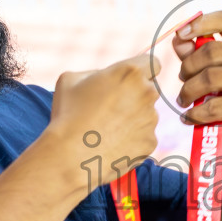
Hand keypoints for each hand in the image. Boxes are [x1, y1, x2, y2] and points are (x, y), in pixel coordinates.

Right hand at [50, 55, 159, 183]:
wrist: (70, 156)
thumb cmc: (67, 114)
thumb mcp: (72, 79)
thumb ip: (96, 72)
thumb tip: (107, 78)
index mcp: (130, 73)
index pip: (153, 64)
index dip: (141, 72)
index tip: (130, 81)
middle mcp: (147, 93)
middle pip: (149, 90)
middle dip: (135, 96)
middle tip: (111, 108)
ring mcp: (151, 119)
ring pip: (147, 114)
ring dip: (134, 118)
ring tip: (107, 129)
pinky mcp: (150, 142)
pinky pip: (144, 136)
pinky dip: (132, 139)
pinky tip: (112, 143)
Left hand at [172, 11, 221, 158]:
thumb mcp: (218, 69)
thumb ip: (197, 52)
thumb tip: (178, 38)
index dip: (199, 24)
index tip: (180, 33)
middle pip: (211, 51)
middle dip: (188, 66)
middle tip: (182, 80)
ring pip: (209, 78)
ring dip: (188, 91)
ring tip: (183, 100)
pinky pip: (213, 106)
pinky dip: (195, 113)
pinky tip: (188, 117)